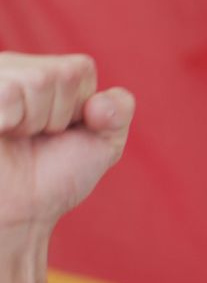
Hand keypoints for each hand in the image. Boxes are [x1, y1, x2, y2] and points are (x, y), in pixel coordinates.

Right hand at [0, 52, 134, 239]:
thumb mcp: (103, 141)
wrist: (17, 213)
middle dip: (60, 116)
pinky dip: (12, 118)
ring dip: (35, 121)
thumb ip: (119, 110)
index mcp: (42, 71)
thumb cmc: (52, 176)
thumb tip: (99, 102)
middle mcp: (13, 68)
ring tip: (16, 136)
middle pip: (64, 73)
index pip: (81, 69)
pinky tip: (0, 130)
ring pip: (38, 80)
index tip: (61, 131)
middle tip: (35, 137)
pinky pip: (7, 90)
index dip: (81, 108)